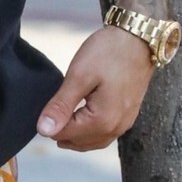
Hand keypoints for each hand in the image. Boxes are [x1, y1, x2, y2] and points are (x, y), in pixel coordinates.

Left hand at [36, 24, 154, 150]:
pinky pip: (105, 134)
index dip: (48, 125)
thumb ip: (61, 106)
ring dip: (74, 135)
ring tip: (60, 119)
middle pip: (79, 142)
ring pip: (92, 142)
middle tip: (48, 112)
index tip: (42, 108)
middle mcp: (116, 128)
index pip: (65, 135)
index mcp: (103, 121)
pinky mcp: (128, 116)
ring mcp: (125, 123)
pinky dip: (89, 132)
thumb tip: (43, 131)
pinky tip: (79, 120)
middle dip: (61, 131)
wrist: (139, 38)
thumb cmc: (108, 53)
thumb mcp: (79, 77)